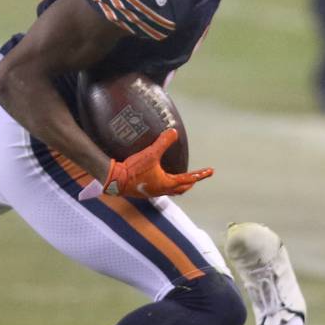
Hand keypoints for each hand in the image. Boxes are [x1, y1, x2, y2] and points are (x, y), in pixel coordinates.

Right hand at [78, 129, 213, 200]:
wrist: (114, 181)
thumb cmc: (133, 169)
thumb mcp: (150, 154)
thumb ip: (163, 143)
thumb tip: (174, 132)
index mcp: (167, 183)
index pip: (188, 179)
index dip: (200, 174)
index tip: (210, 171)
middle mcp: (162, 190)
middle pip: (182, 189)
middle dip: (190, 182)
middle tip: (197, 177)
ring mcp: (153, 192)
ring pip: (171, 191)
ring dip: (179, 185)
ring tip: (181, 178)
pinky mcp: (144, 191)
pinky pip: (160, 189)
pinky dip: (166, 184)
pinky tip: (160, 178)